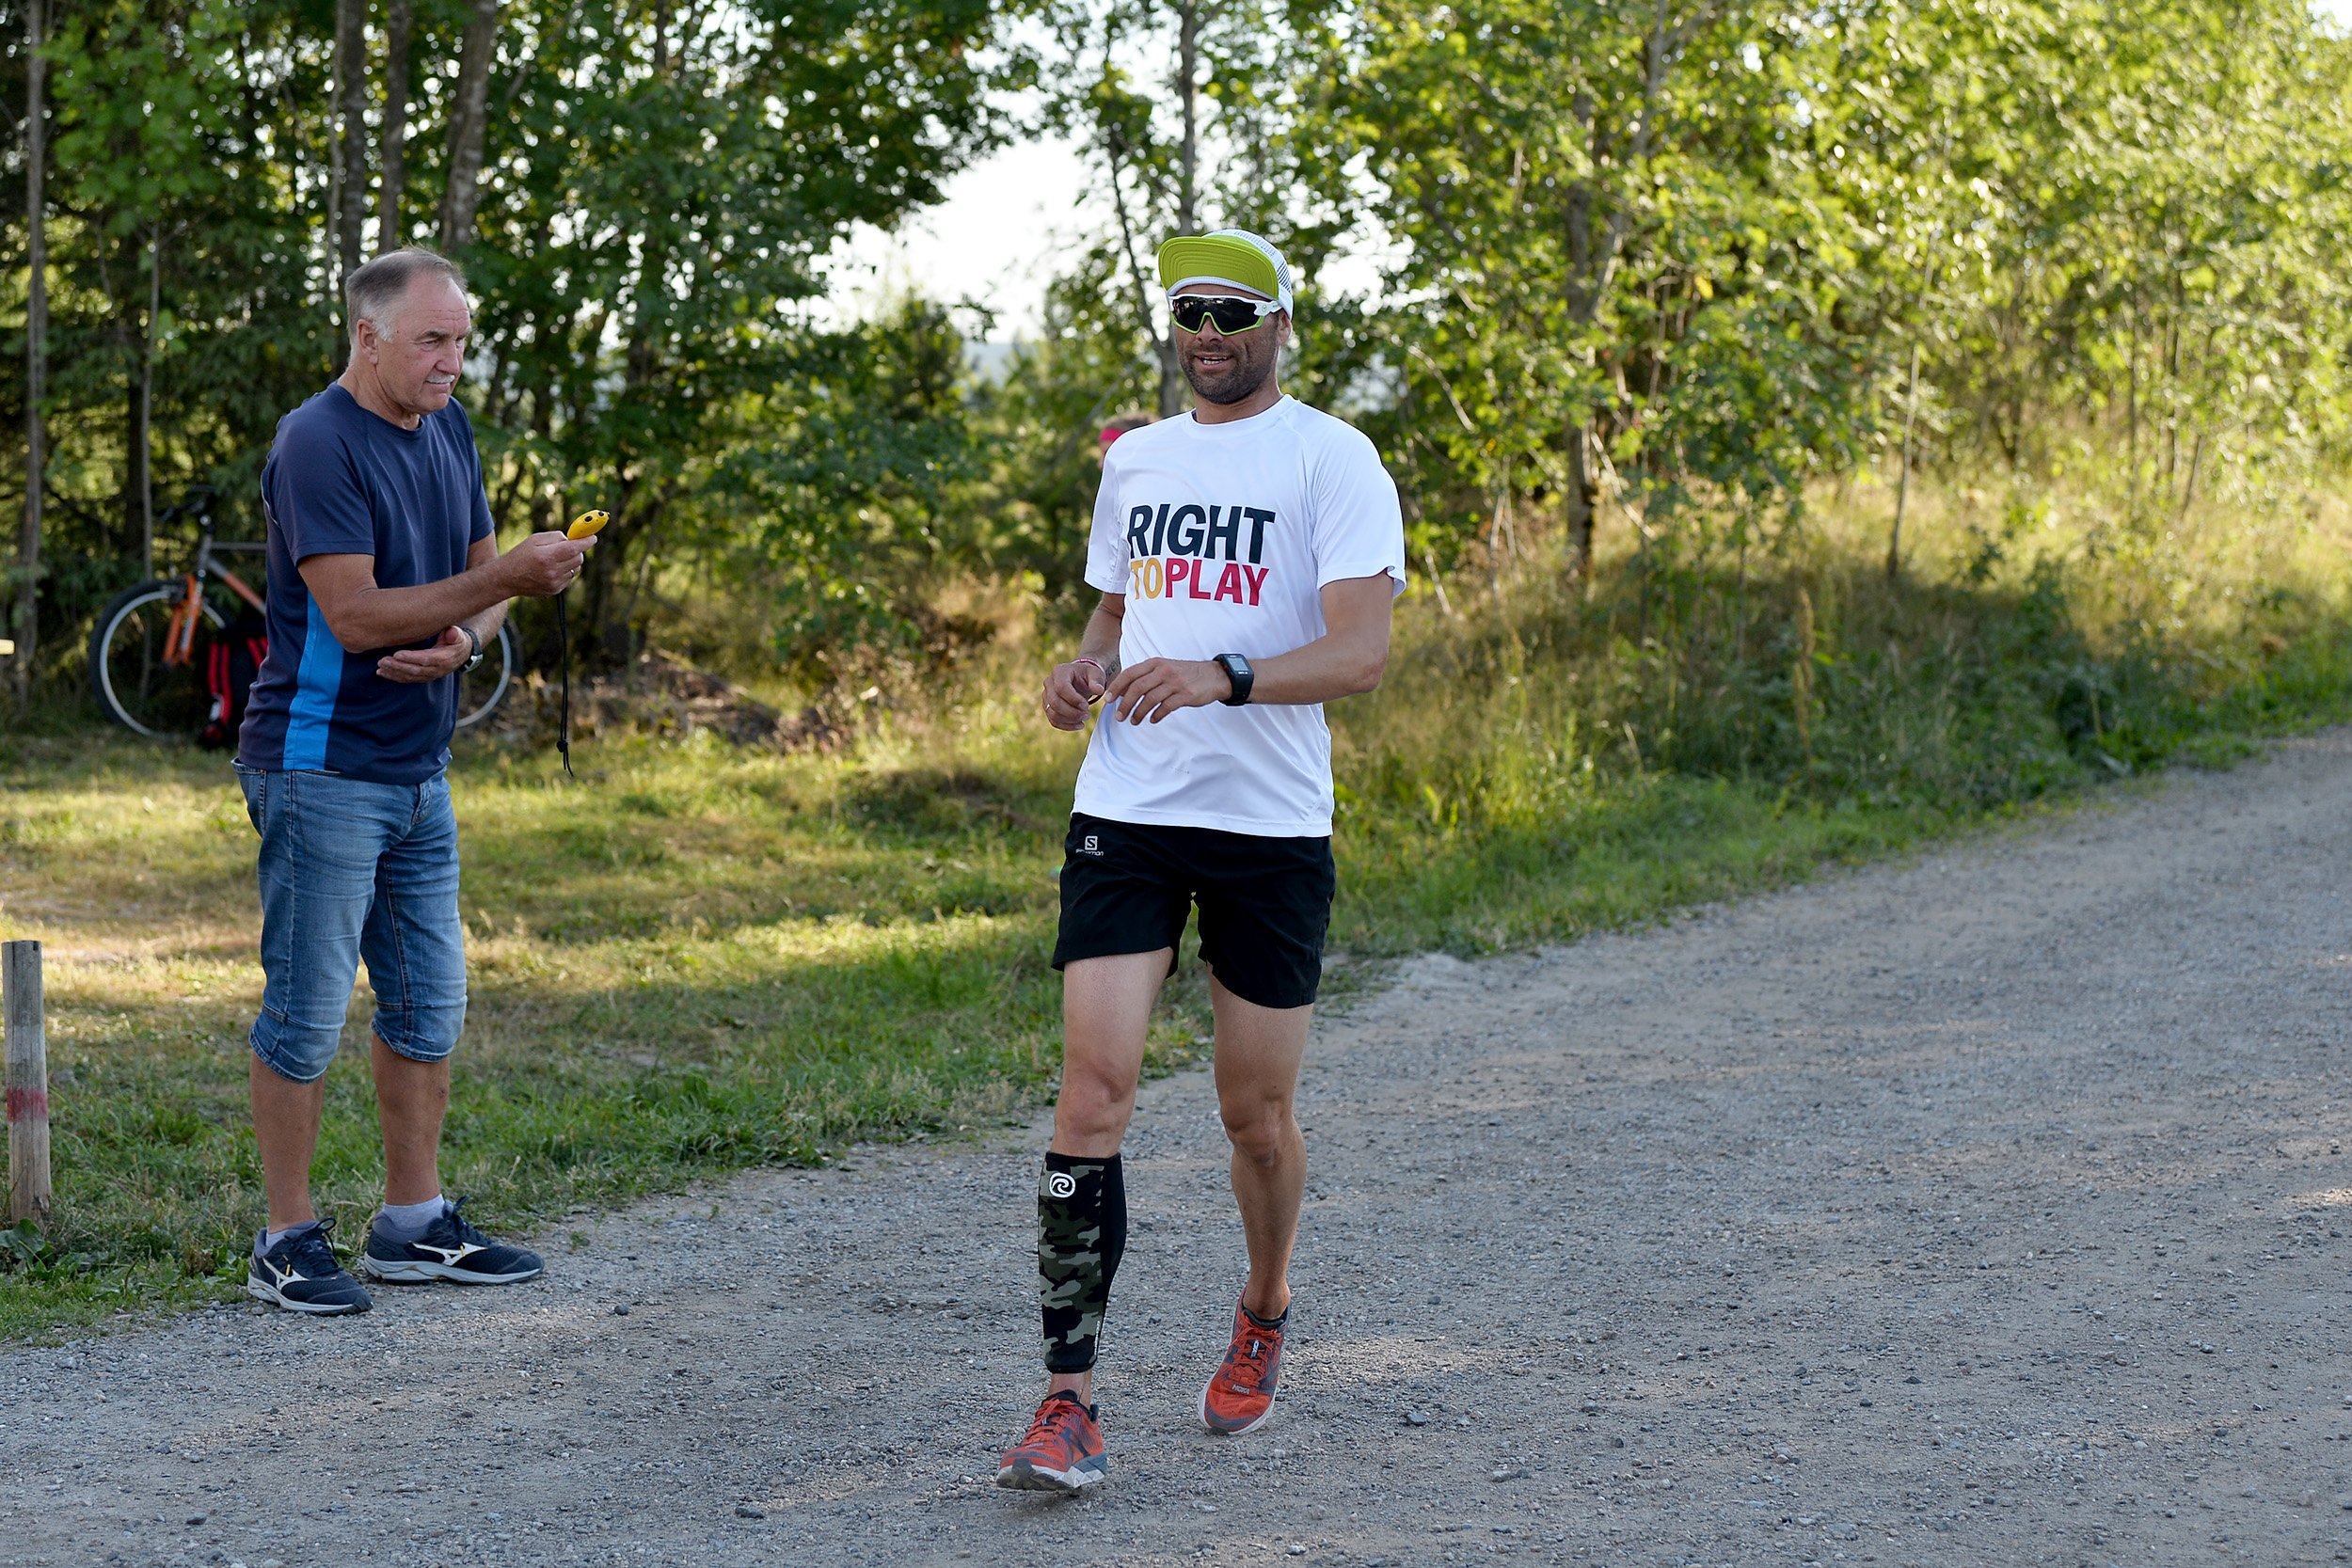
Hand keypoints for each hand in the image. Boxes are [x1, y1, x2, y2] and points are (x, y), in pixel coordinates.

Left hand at [377, 626, 470, 683]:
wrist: (461, 654)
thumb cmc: (456, 640)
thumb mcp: (458, 635)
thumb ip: (455, 633)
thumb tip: (452, 632)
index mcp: (444, 658)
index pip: (426, 659)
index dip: (411, 658)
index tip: (397, 654)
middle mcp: (437, 670)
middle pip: (415, 670)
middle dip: (397, 666)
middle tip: (382, 661)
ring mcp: (430, 675)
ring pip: (410, 676)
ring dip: (394, 672)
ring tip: (380, 666)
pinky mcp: (423, 677)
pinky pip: (408, 679)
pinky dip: (395, 677)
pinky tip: (382, 673)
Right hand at [502, 530, 594, 596]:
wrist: (507, 578)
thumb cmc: (521, 555)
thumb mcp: (534, 539)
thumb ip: (555, 537)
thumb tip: (572, 539)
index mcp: (547, 557)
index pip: (574, 548)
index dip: (586, 542)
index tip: (592, 537)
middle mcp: (552, 571)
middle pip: (578, 558)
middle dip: (578, 550)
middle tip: (569, 546)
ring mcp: (554, 583)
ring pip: (576, 568)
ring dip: (572, 561)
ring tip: (556, 558)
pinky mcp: (555, 590)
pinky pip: (569, 577)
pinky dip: (566, 571)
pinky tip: (553, 569)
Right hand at [1043, 659, 1106, 730]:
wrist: (1080, 680)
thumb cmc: (1087, 676)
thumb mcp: (1095, 674)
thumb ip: (1097, 681)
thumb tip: (1098, 690)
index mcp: (1059, 671)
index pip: (1061, 687)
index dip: (1073, 699)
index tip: (1086, 706)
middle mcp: (1049, 683)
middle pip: (1055, 702)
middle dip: (1072, 712)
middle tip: (1088, 715)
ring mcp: (1046, 696)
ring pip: (1053, 713)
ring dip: (1070, 720)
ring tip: (1085, 718)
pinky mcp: (1048, 707)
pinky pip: (1054, 721)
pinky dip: (1067, 726)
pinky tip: (1079, 725)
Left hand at [1103, 657, 1232, 724]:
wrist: (1214, 676)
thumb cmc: (1185, 674)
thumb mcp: (1165, 668)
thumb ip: (1147, 676)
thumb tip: (1124, 690)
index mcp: (1155, 663)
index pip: (1130, 674)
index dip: (1117, 687)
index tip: (1109, 700)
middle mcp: (1163, 671)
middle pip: (1137, 688)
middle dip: (1125, 704)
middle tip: (1119, 716)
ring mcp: (1175, 683)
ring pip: (1149, 699)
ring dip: (1138, 713)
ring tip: (1133, 721)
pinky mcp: (1185, 695)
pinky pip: (1166, 707)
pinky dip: (1156, 715)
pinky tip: (1153, 720)